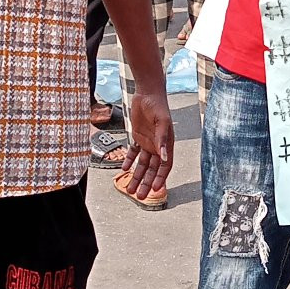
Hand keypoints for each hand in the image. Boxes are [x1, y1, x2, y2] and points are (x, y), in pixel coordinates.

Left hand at [116, 85, 173, 201]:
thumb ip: (162, 139)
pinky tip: (123, 169)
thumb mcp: (162, 122)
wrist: (148, 93)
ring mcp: (147, 142)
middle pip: (152, 169)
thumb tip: (164, 157)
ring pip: (141, 164)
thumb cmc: (158, 105)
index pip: (164, 166)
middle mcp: (157, 146)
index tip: (156, 190)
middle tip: (140, 196)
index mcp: (166, 144)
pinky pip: (133, 152)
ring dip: (136, 176)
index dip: (161, 178)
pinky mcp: (138, 137)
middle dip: (146, 183)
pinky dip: (128, 161)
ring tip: (129, 188)